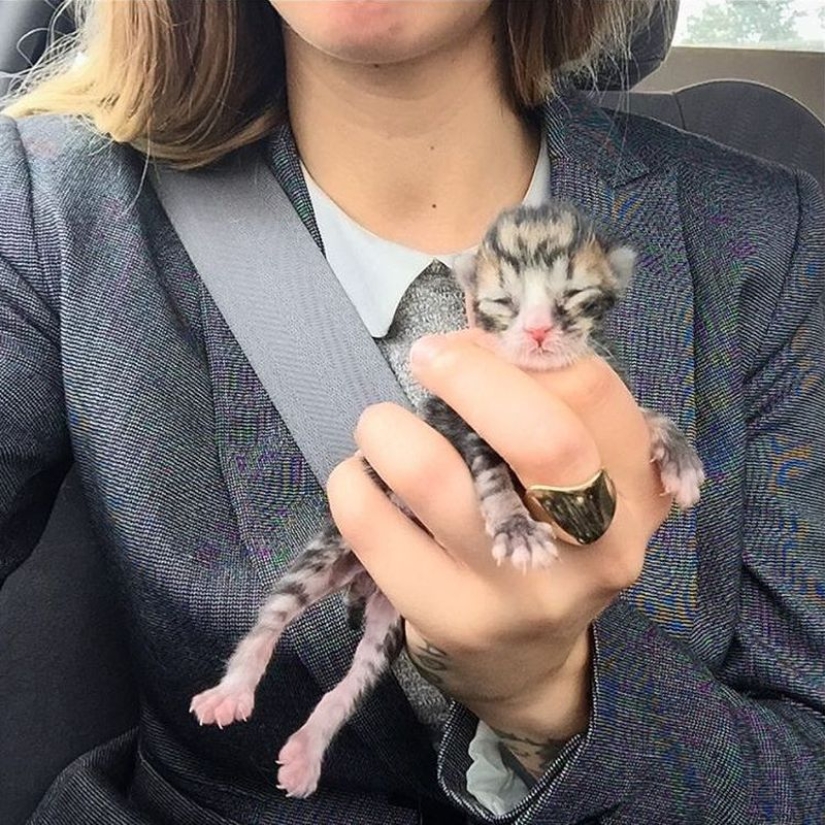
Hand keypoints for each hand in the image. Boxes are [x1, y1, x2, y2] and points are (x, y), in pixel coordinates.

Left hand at [326, 330, 671, 772]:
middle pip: (541, 437)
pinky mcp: (451, 620)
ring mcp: (522, 592)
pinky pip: (370, 524)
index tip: (470, 346)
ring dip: (387, 428)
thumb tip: (468, 339)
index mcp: (636, 491)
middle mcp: (597, 547)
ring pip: (432, 473)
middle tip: (427, 360)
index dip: (516, 350)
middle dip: (467, 375)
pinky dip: (351, 481)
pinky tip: (363, 482)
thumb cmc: (549, 540)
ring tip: (382, 431)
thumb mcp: (578, 474)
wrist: (526, 659)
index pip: (588, 388)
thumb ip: (546, 402)